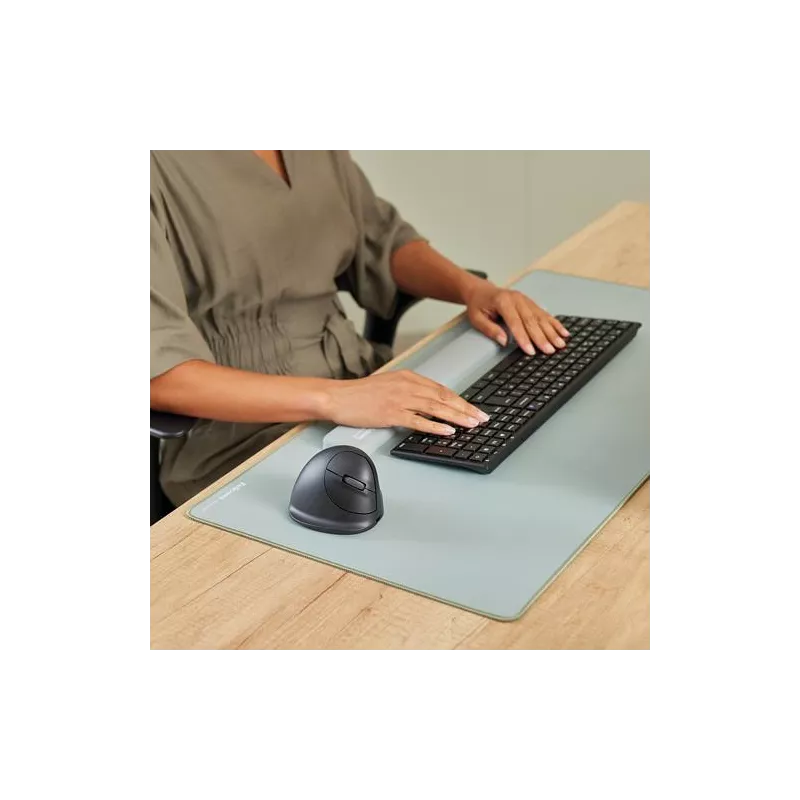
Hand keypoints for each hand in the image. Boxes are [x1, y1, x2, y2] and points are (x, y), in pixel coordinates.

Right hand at [322, 371, 490, 435]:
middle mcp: (407, 385)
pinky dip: (435, 426)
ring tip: (472, 424)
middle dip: (466, 409)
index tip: (474, 409)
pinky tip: (447, 431)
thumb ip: (410, 391)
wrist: (338, 397)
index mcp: (408, 377)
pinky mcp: (391, 413)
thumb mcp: (389, 385)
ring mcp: (400, 399)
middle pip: (444, 397)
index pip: (442, 389)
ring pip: (436, 408)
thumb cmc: (360, 394)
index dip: (461, 400)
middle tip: (482, 418)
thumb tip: (429, 403)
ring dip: (457, 417)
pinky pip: (418, 420)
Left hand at [463, 280, 570, 354]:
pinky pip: (545, 314)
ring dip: (552, 332)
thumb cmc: (479, 305)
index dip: (523, 338)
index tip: (530, 351)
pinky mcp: (531, 303)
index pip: (515, 323)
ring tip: (560, 344)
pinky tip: (563, 332)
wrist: (481, 290)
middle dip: (542, 337)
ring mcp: (525, 300)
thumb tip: (503, 341)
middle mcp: (517, 299)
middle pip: (531, 321)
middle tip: (550, 351)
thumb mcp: (477, 318)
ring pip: (541, 317)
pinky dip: (555, 324)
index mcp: (503, 301)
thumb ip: (490, 329)